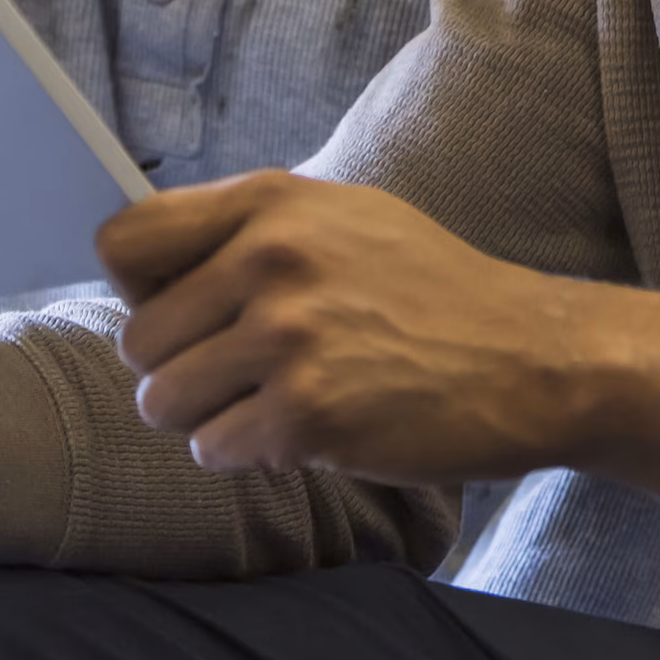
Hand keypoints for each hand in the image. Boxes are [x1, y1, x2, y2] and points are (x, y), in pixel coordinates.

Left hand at [104, 173, 659, 586]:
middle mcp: (272, 259)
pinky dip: (251, 456)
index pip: (124, 243)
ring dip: (210, 419)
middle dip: (183, 371)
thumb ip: (250, 231)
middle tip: (252, 376)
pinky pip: (213, 450)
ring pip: (163, 402)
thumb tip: (134, 264)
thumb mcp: (347, 222)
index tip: (185, 315)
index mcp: (274, 203)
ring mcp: (289, 338)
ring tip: (281, 404)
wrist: (536, 359)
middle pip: (137, 341)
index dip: (140, 291)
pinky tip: (313, 433)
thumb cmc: (435, 293)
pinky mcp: (306, 414)